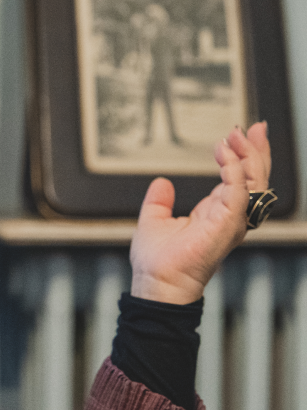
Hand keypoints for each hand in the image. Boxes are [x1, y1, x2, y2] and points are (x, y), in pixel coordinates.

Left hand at [130, 121, 270, 304]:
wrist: (157, 282)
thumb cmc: (158, 263)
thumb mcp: (155, 220)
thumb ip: (159, 201)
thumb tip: (162, 183)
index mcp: (215, 214)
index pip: (238, 181)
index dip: (241, 157)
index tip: (238, 135)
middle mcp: (228, 217)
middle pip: (254, 178)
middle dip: (255, 150)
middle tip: (251, 127)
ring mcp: (231, 221)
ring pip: (254, 182)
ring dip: (247, 155)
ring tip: (236, 135)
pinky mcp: (226, 223)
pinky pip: (238, 190)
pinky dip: (233, 169)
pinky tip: (224, 153)